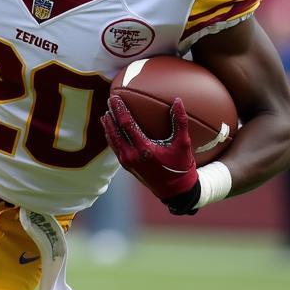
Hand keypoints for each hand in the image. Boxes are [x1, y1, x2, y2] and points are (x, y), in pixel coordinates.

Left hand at [101, 95, 199, 213]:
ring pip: (112, 140)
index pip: (126, 124)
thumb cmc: (181, 167)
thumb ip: (180, 121)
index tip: (115, 98)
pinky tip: (110, 130)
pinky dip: (111, 137)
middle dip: (111, 115)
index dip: (120, 109)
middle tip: (109, 100)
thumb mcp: (183, 144)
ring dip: (108, 126)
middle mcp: (132, 156)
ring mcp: (127, 162)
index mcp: (144, 149)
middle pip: (115, 131)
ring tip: (105, 114)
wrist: (175, 191)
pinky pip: (115, 148)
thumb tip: (177, 100)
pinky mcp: (126, 166)